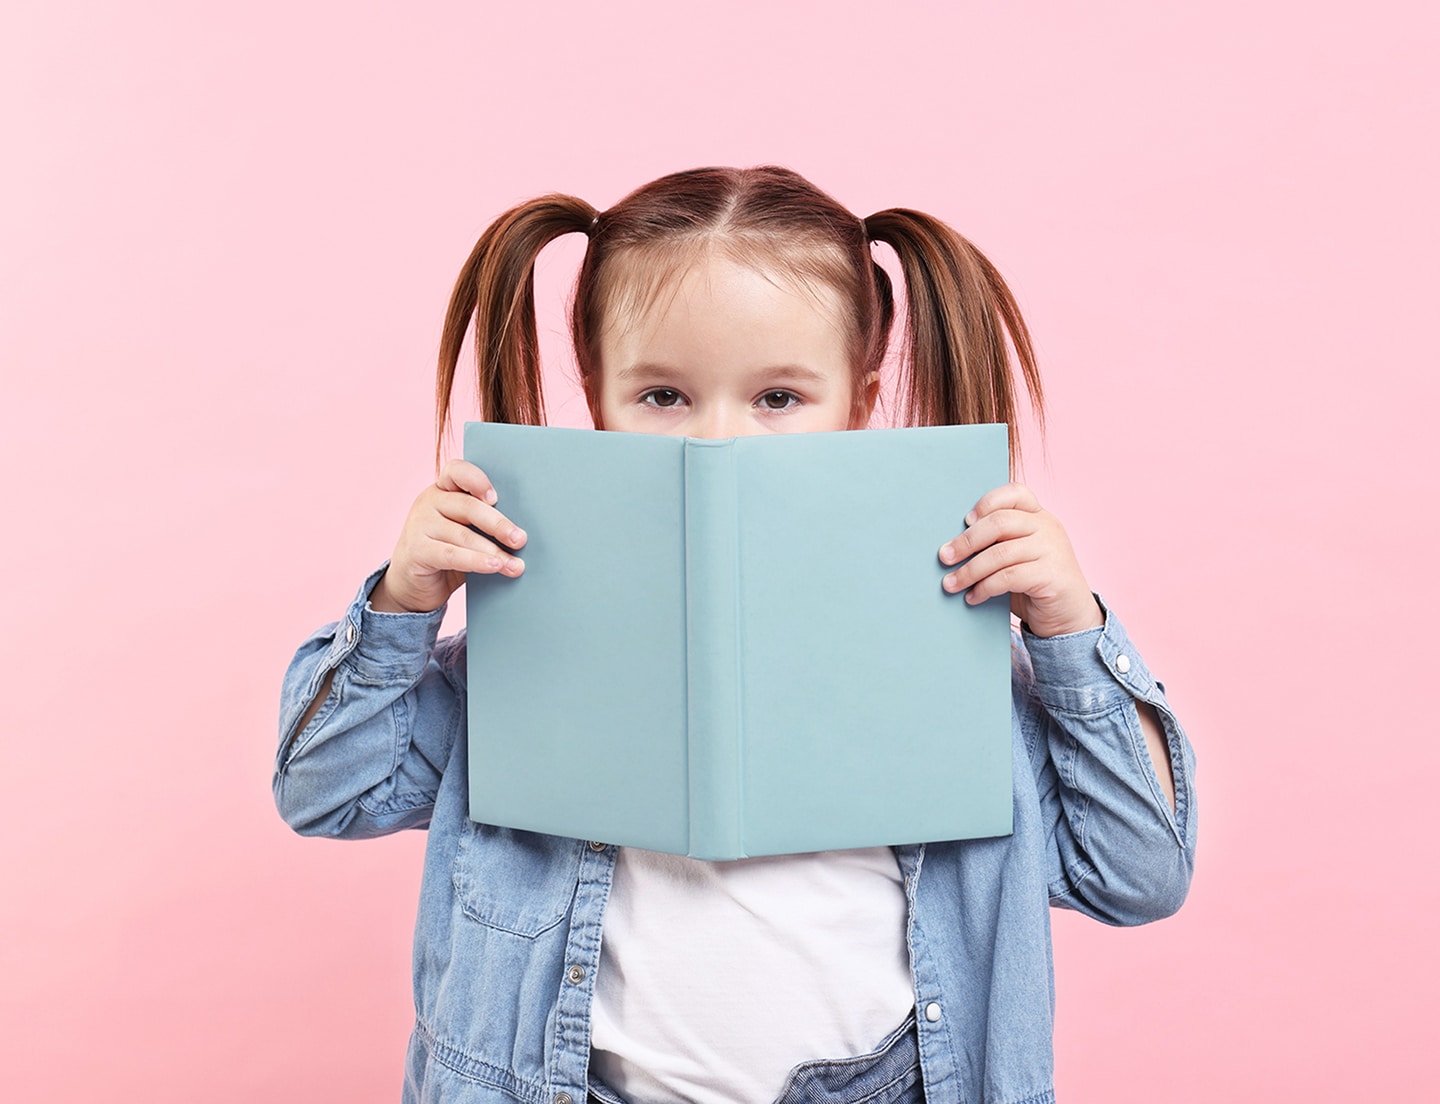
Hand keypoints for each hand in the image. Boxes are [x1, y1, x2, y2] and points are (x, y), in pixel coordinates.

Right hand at [369, 459, 526, 613]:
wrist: (412, 584)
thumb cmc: (448, 553)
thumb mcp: (465, 531)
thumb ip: (483, 524)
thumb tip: (523, 533)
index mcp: (443, 489)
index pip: (457, 471)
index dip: (477, 480)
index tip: (496, 498)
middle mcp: (429, 501)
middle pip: (468, 507)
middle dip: (499, 525)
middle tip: (521, 540)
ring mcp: (420, 525)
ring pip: (463, 535)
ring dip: (494, 551)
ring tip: (515, 565)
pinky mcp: (417, 550)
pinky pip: (452, 554)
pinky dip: (476, 561)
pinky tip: (494, 567)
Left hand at [937, 482, 1102, 638]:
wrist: (1070, 618)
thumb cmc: (1034, 585)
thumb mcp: (1015, 557)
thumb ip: (996, 544)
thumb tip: (951, 546)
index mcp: (1039, 516)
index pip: (1015, 493)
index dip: (987, 503)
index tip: (965, 521)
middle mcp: (1048, 528)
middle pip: (1000, 522)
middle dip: (966, 541)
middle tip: (944, 557)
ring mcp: (1053, 551)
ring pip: (1000, 553)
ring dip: (969, 570)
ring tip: (950, 584)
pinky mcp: (1051, 576)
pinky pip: (1008, 577)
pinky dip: (984, 588)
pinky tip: (973, 597)